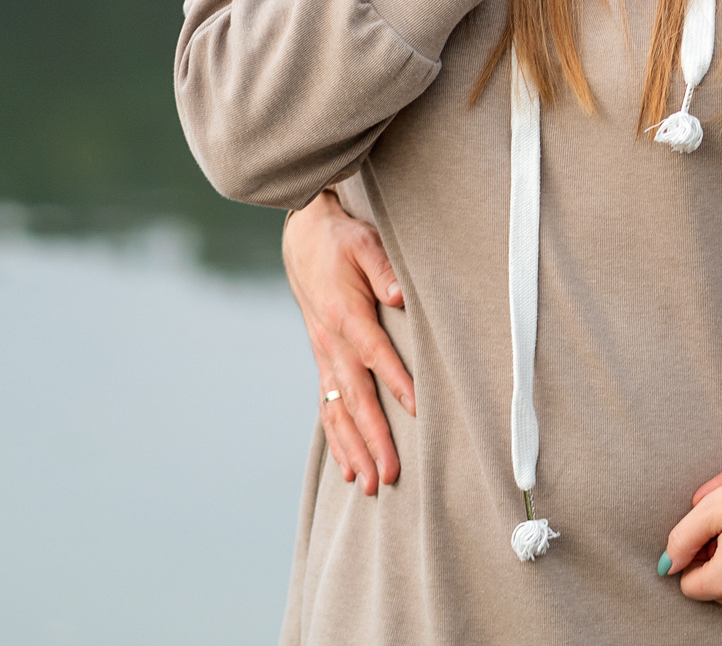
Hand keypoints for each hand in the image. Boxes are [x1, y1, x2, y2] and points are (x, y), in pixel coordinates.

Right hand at [282, 194, 415, 494]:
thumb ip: (383, 268)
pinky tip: (348, 468)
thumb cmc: (341, 239)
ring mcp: (323, 355)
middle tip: (389, 475)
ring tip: (370, 486)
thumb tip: (400, 295)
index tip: (419, 410)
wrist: (302, 236)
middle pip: (354, 398)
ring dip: (354, 450)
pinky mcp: (322, 360)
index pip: (374, 354)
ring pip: (338, 412)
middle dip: (373, 439)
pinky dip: (337, 440)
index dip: (397, 382)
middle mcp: (330, 342)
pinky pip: (327, 407)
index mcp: (344, 313)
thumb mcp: (364, 241)